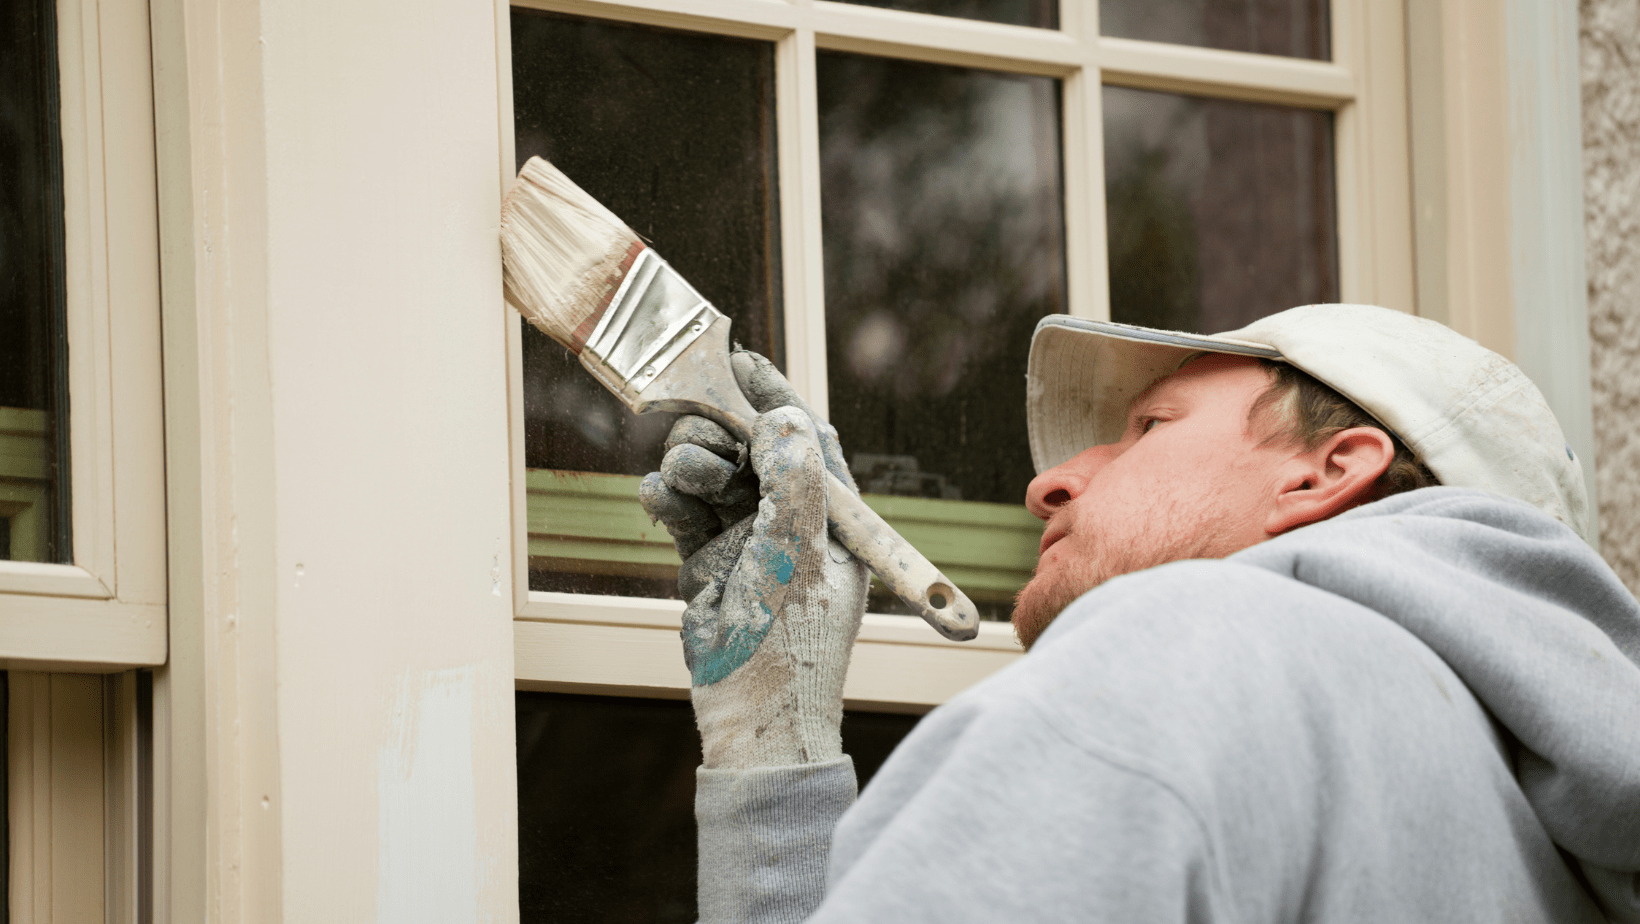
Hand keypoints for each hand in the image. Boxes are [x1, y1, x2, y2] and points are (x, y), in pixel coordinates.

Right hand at [640, 352, 869, 768]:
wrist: (751, 717)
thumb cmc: (792, 643)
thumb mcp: (800, 553)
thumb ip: (793, 478)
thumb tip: (781, 416)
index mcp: (833, 517)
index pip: (808, 439)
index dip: (777, 398)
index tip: (742, 363)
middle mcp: (792, 522)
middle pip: (750, 449)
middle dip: (720, 435)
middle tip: (697, 437)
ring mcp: (747, 541)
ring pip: (712, 475)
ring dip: (689, 466)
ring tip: (677, 481)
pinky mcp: (706, 561)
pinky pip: (683, 510)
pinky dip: (666, 498)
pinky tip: (657, 499)